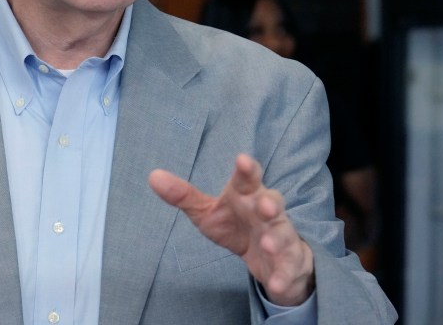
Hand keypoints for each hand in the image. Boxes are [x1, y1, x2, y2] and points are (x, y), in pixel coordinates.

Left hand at [148, 153, 314, 305]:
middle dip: (269, 204)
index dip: (246, 169)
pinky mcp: (289, 262)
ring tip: (266, 244)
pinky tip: (275, 283)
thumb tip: (153, 176)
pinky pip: (288, 268)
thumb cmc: (236, 224)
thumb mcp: (207, 211)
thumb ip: (184, 195)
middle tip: (263, 206)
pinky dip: (283, 275)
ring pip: (283, 235)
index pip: (247, 179)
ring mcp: (282, 236)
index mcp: (247, 195)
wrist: (270, 255)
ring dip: (276, 239)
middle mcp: (267, 212)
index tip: (242, 160)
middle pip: (272, 203)